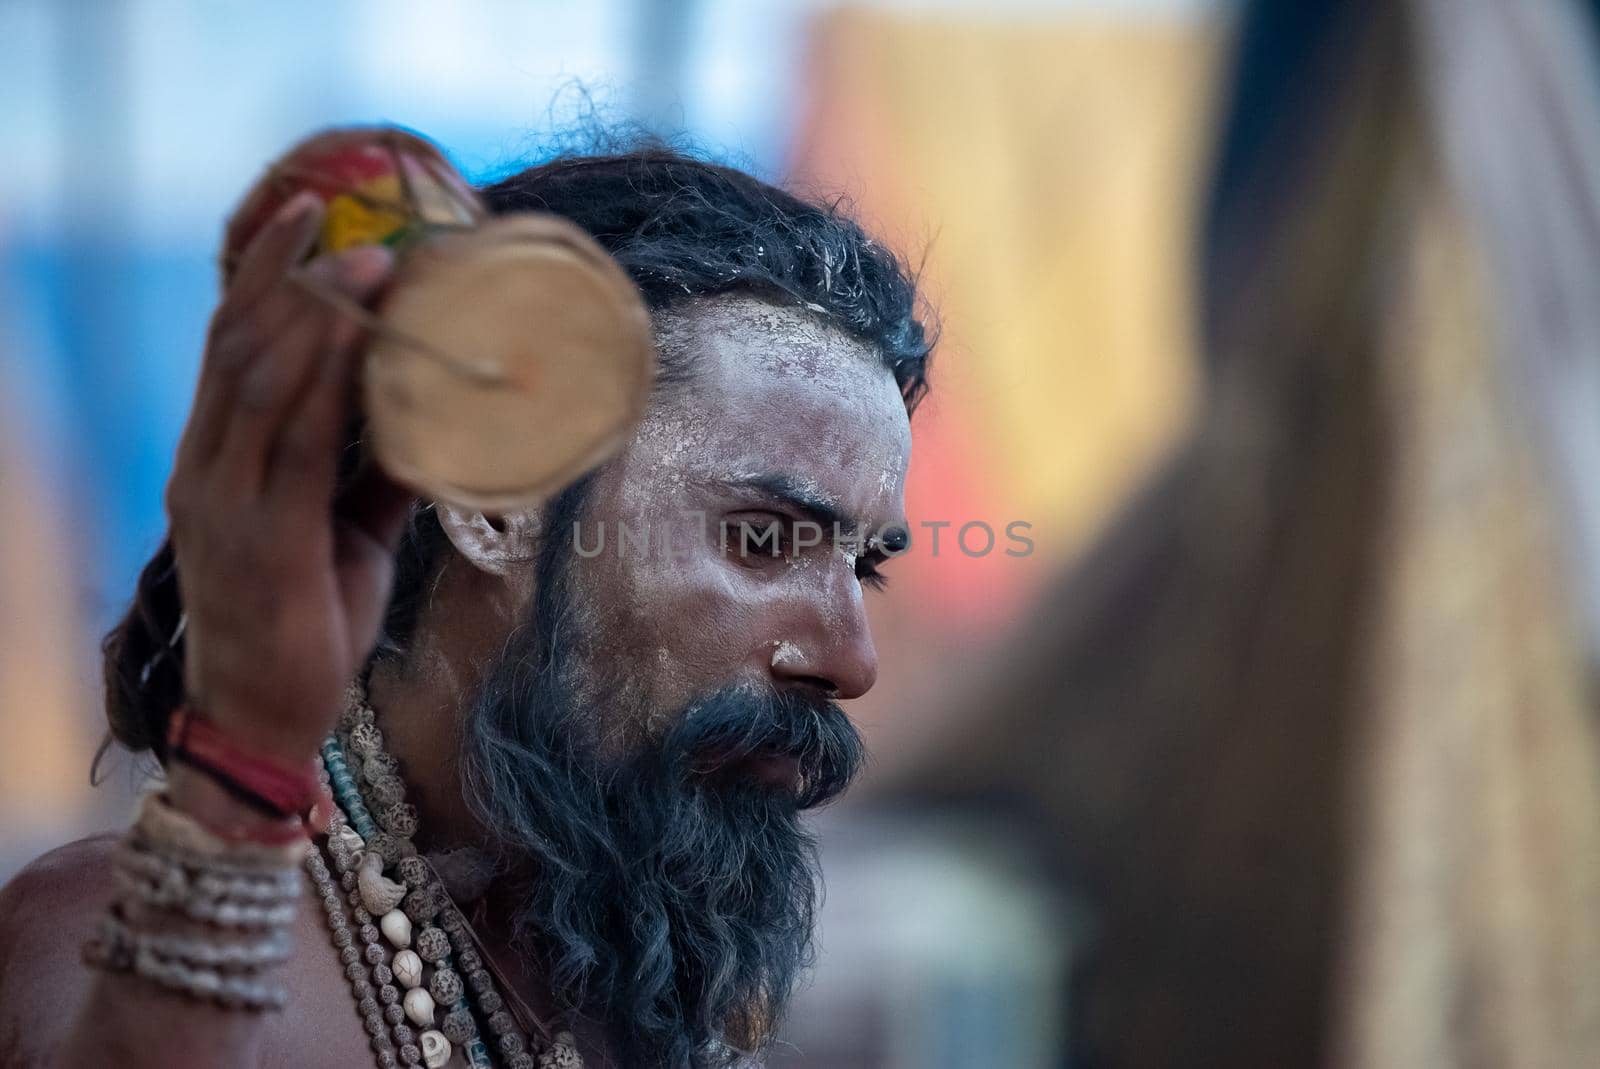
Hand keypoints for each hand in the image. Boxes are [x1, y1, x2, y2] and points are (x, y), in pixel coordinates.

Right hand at [165, 192, 410, 765]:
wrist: (268, 721)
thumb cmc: (307, 626)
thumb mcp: (349, 534)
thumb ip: (377, 473)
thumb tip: (433, 420)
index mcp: (217, 462)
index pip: (229, 348)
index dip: (261, 280)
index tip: (304, 221)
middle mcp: (206, 468)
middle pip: (237, 344)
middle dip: (286, 276)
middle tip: (336, 219)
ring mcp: (224, 500)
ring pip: (260, 379)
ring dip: (316, 314)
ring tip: (365, 264)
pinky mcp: (261, 537)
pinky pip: (292, 442)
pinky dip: (325, 383)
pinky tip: (360, 343)